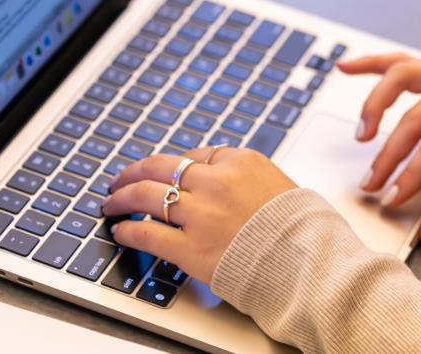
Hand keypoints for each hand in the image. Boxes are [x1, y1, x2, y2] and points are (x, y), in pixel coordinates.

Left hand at [103, 146, 296, 283]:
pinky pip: (148, 235)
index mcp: (240, 162)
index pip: (193, 155)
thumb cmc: (299, 229)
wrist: (310, 264)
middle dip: (134, 172)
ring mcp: (202, 215)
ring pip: (146, 196)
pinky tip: (121, 231)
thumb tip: (216, 173)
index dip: (173, 167)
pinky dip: (128, 232)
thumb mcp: (277, 184)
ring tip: (111, 203)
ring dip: (122, 198)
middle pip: (160, 167)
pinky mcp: (192, 248)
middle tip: (120, 179)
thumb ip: (244, 177)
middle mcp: (217, 183)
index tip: (162, 174)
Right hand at [339, 53, 420, 248]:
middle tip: (373, 182)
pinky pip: (402, 62)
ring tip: (361, 135)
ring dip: (376, 104)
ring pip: (403, 77)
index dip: (413, 172)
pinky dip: (373, 64)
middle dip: (391, 153)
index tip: (392, 196)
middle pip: (418, 115)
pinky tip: (346, 67)